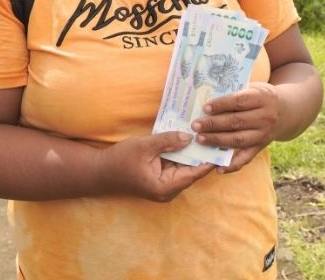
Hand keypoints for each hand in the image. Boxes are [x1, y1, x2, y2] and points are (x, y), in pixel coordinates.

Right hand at [96, 132, 214, 201]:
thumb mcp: (145, 146)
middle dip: (202, 152)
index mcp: (166, 187)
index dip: (209, 158)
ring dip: (191, 152)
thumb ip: (168, 141)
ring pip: (185, 167)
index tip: (223, 145)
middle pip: (192, 170)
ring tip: (205, 133)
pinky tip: (187, 138)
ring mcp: (165, 186)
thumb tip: (190, 137)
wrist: (101, 172)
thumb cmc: (120, 160)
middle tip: (216, 134)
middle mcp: (169, 191)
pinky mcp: (161, 179)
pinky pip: (176, 166)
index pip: (195, 172)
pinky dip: (181, 153)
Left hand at [190, 82, 280, 173]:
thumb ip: (236, 91)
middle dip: (214, 124)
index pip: (240, 101)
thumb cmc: (261, 96)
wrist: (285, 112)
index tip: (205, 107)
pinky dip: (232, 165)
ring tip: (200, 139)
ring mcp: (264, 134)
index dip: (222, 105)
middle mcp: (265, 117)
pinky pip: (246, 158)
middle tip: (196, 125)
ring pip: (238, 140)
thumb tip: (207, 94)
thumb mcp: (254, 87)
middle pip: (237, 122)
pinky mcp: (261, 147)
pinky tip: (218, 168)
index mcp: (263, 98)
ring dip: (217, 141)